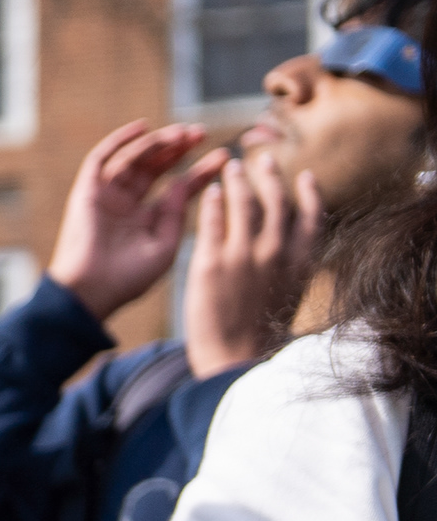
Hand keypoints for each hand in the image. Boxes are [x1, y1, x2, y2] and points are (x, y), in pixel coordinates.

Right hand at [48, 121, 223, 324]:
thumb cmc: (128, 278)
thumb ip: (176, 212)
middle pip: (155, 168)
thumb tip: (185, 181)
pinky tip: (144, 127)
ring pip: (133, 159)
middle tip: (201, 132)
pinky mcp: (87, 191)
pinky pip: (101, 158)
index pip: (177, 188)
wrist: (91, 291)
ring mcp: (105, 196)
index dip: (200, 171)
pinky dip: (120, 141)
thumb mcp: (164, 245)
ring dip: (157, 143)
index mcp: (145, 221)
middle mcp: (126, 204)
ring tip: (182, 133)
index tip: (225, 156)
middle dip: (179, 149)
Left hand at [180, 141, 323, 375]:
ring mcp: (244, 255)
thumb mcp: (290, 296)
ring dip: (238, 180)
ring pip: (243, 203)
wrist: (235, 361)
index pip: (312, 215)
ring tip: (230, 166)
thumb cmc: (261, 334)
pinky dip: (211, 202)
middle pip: (276, 201)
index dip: (309, 192)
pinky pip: (211, 221)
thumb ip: (292, 266)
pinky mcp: (211, 263)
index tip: (305, 176)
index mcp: (301, 262)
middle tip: (262, 159)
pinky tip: (207, 191)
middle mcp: (276, 253)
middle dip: (270, 176)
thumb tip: (291, 246)